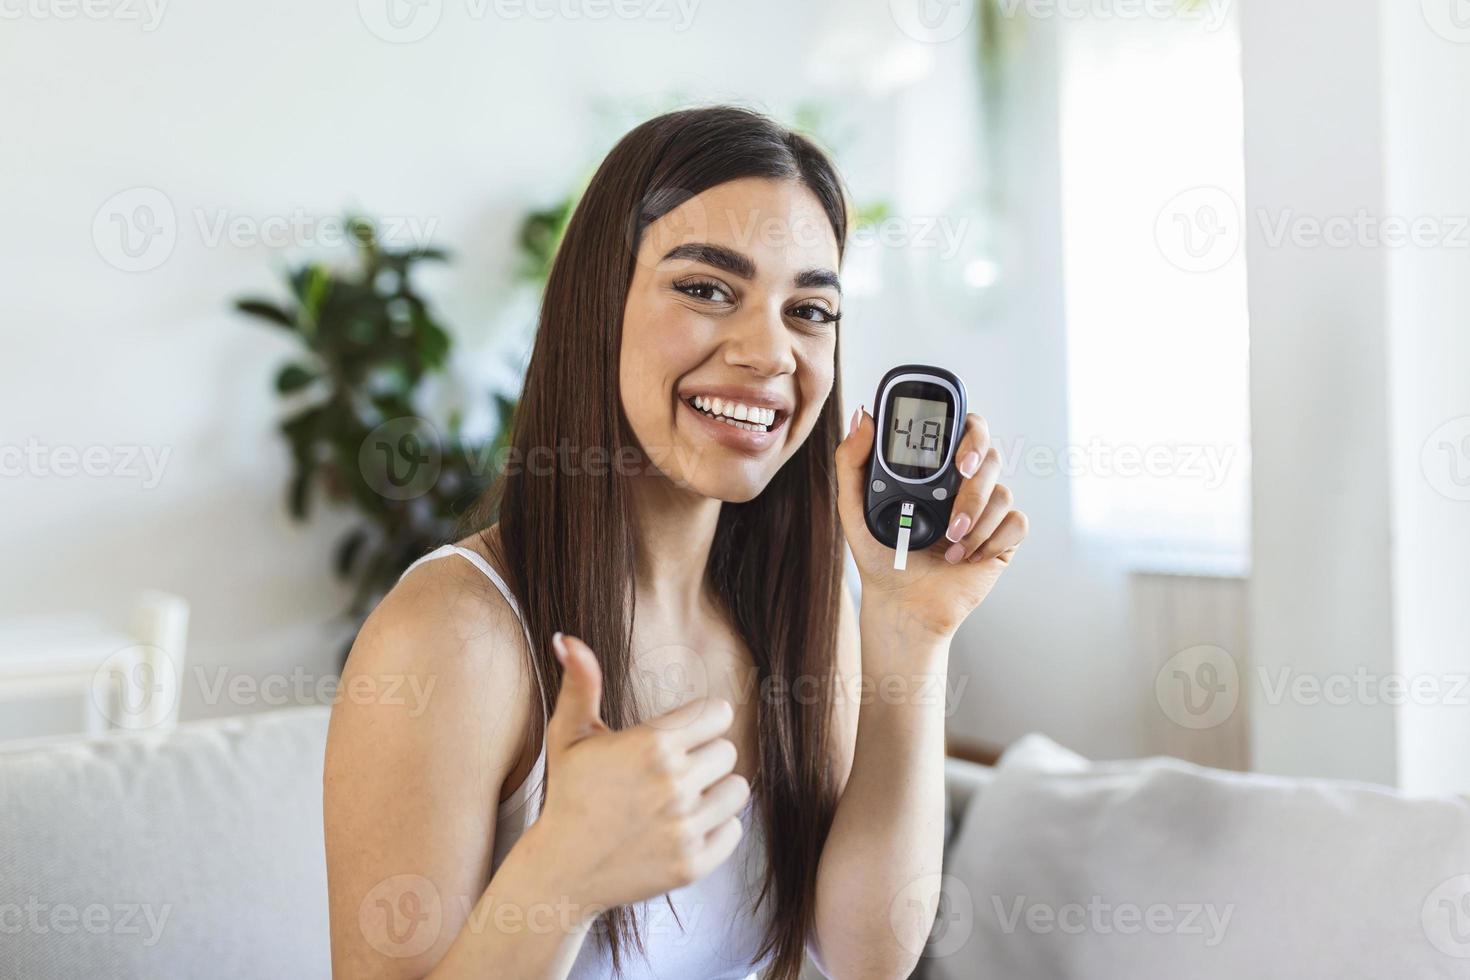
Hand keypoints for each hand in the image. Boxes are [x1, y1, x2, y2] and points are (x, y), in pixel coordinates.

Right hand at [529, 633, 748, 915]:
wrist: (562, 870)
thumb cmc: (569, 794)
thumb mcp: (569, 735)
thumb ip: (580, 683)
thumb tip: (567, 639)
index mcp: (652, 745)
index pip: (718, 714)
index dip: (699, 722)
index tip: (680, 735)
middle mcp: (674, 784)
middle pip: (728, 751)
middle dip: (704, 757)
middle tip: (671, 772)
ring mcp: (685, 827)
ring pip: (737, 790)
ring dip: (714, 792)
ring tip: (680, 800)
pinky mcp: (694, 864)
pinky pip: (734, 830)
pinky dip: (715, 830)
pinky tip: (682, 828)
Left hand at [834, 407, 1028, 638]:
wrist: (902, 604)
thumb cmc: (880, 556)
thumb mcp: (854, 508)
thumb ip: (852, 461)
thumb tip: (863, 417)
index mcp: (933, 469)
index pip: (961, 428)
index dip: (968, 430)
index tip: (956, 454)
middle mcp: (963, 484)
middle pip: (989, 453)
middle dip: (977, 470)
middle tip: (962, 478)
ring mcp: (985, 510)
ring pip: (1002, 491)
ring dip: (976, 518)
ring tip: (950, 543)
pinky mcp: (1002, 538)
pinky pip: (1016, 523)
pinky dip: (992, 540)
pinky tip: (966, 556)